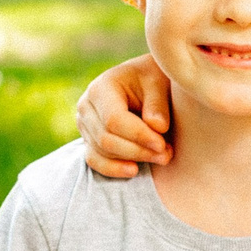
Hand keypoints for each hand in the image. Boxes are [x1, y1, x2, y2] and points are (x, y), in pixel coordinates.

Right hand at [76, 56, 173, 178]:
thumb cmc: (152, 79)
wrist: (144, 81)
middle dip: (138, 151)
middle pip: (106, 139)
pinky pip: (94, 160)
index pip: (114, 120)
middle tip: (166, 154)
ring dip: (133, 159)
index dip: (138, 136)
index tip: (162, 144)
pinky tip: (134, 170)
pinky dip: (113, 169)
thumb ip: (158, 104)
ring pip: (102, 151)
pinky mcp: (89, 139)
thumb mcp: (159, 82)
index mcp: (102, 87)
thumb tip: (157, 127)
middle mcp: (86, 106)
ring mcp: (85, 124)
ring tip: (162, 157)